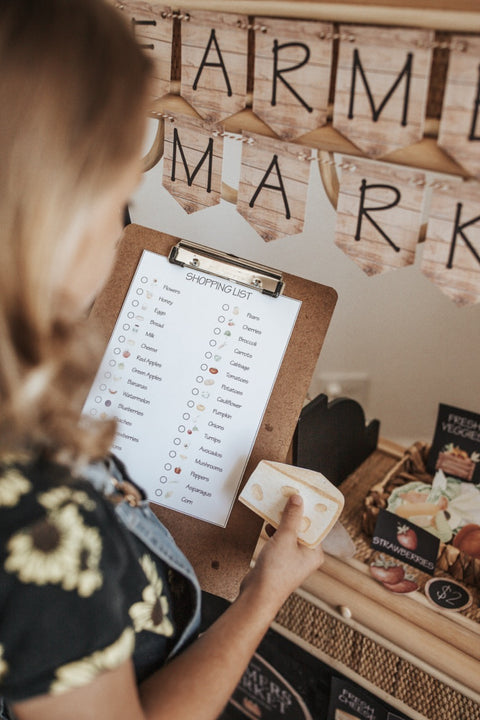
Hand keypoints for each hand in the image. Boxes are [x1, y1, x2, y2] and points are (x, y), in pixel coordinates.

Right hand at [240, 494, 323, 616]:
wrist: (258, 596)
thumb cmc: (275, 572)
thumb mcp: (285, 539)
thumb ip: (292, 517)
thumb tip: (298, 498)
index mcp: (315, 552)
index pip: (316, 525)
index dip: (309, 509)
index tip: (303, 493)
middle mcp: (307, 555)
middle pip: (303, 527)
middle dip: (294, 513)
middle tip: (287, 496)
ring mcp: (293, 559)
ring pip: (290, 533)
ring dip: (283, 521)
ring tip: (276, 507)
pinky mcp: (281, 560)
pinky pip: (281, 540)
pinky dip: (275, 531)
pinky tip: (268, 524)